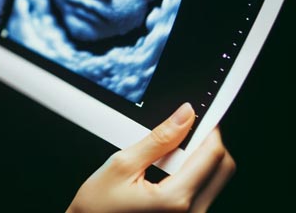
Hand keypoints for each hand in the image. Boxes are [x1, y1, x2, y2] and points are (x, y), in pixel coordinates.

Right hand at [67, 103, 234, 212]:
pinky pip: (204, 191)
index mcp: (176, 199)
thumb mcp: (123, 164)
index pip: (212, 154)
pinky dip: (192, 175)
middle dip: (207, 144)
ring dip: (199, 160)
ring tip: (166, 158)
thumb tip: (184, 116)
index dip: (208, 128)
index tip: (197, 115)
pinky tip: (167, 173)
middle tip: (181, 132)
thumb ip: (158, 139)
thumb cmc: (98, 206)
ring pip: (216, 179)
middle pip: (222, 167)